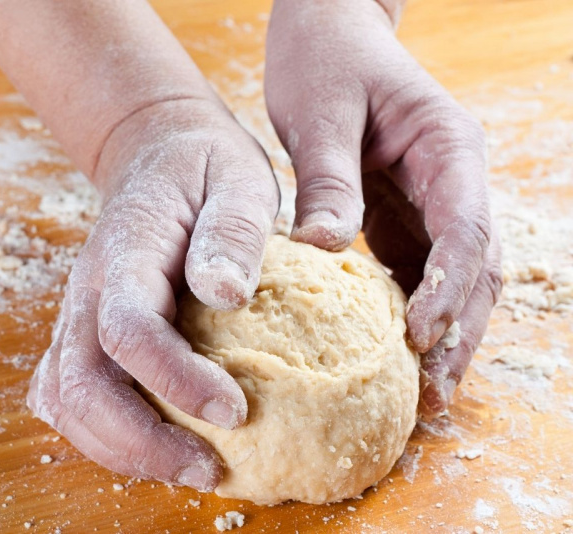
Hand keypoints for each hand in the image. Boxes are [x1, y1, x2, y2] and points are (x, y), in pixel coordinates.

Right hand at [27, 98, 278, 488]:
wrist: (156, 155)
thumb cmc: (204, 170)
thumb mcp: (237, 179)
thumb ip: (233, 231)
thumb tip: (227, 294)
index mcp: (126, 251)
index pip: (127, 329)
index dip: (174, 380)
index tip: (235, 412)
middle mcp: (87, 290)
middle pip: (80, 385)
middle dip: (141, 442)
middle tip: (211, 470)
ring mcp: (77, 315)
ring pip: (66, 402)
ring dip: (121, 449)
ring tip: (188, 468)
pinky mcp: (82, 334)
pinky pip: (69, 397)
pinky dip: (104, 435)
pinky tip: (154, 445)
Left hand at [265, 0, 501, 416]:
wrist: (325, 31)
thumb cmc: (323, 59)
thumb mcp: (319, 113)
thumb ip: (328, 180)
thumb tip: (323, 249)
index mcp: (446, 145)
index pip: (464, 227)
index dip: (448, 287)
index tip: (418, 337)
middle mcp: (452, 177)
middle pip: (476, 265)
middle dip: (460, 329)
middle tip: (433, 393)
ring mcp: (432, 198)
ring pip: (455, 276)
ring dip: (444, 332)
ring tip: (423, 393)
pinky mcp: (402, 213)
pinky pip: (417, 269)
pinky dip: (413, 312)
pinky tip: (392, 354)